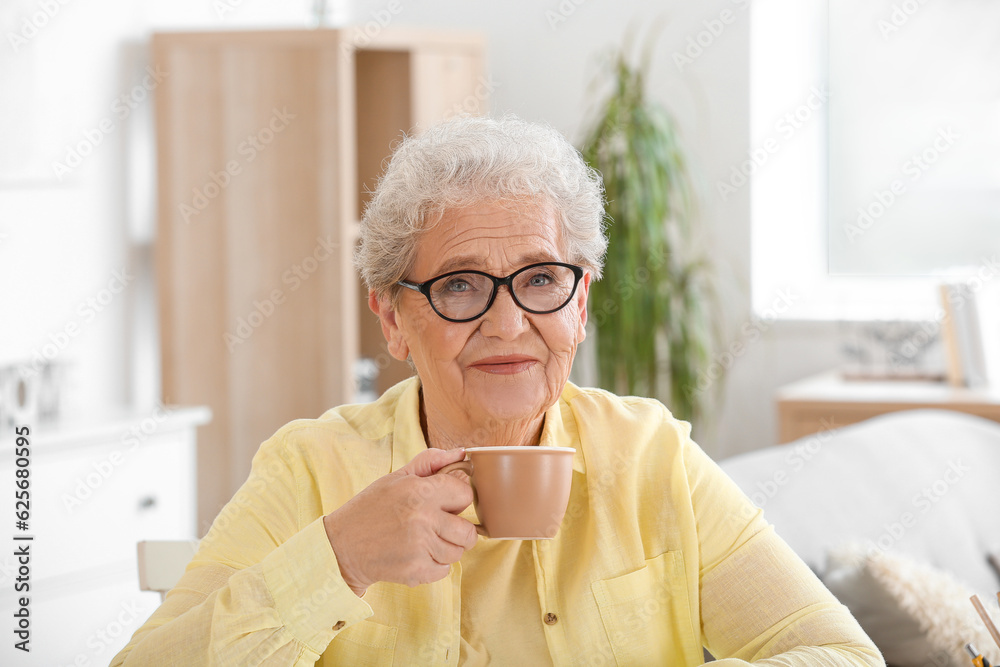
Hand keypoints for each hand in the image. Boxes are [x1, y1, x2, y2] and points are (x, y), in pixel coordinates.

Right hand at [323, 447, 477, 596]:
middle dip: (459, 530)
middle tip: (440, 527)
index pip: (465, 494)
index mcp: (419, 491)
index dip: (457, 498)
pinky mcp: (415, 571)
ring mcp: (420, 547)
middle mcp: (423, 518)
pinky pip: (444, 570)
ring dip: (446, 549)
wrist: (342, 546)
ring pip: (457, 552)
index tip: (445, 503)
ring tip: (426, 541)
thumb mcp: (396, 477)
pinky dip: (434, 565)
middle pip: (468, 531)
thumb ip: (430, 462)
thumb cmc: (371, 508)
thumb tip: (461, 453)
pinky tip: (417, 555)